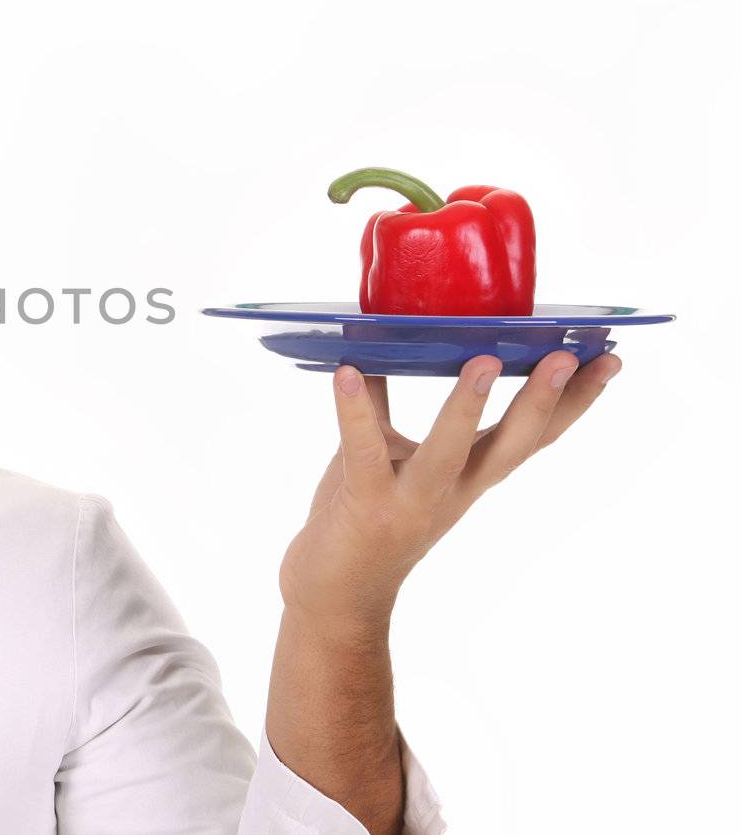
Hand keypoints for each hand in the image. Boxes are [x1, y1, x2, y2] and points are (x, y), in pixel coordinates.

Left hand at [277, 348, 622, 635]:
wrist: (335, 596)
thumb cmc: (362, 520)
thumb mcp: (385, 457)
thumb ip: (382, 407)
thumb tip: (381, 349)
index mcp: (469, 476)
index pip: (534, 436)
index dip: (574, 401)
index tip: (609, 361)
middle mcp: (452, 490)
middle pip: (512, 445)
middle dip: (544, 401)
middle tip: (570, 357)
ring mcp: (412, 500)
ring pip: (448, 452)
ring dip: (466, 408)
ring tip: (484, 362)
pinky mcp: (365, 503)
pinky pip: (361, 450)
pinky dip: (353, 411)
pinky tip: (346, 372)